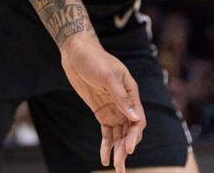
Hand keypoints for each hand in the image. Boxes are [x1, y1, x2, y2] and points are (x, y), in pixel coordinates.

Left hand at [60, 33, 144, 172]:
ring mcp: (113, 109)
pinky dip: (106, 145)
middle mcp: (124, 104)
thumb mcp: (107, 76)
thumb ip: (121, 98)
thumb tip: (136, 119)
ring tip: (116, 168)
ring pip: (119, 134)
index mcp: (131, 93)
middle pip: (129, 131)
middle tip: (121, 165)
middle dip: (126, 148)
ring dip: (118, 151)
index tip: (127, 148)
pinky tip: (105, 159)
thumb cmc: (94, 59)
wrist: (76, 53)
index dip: (134, 136)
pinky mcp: (101, 112)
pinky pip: (107, 132)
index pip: (138, 120)